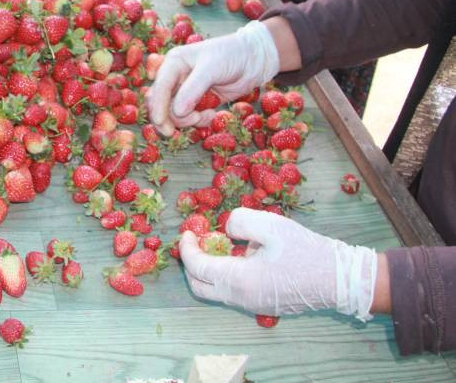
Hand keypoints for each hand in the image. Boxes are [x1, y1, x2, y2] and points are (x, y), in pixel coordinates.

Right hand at [146, 21, 278, 135]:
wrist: (254, 59)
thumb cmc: (231, 55)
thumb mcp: (211, 68)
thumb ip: (193, 90)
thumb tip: (176, 112)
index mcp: (173, 63)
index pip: (159, 88)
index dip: (158, 106)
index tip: (160, 122)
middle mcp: (175, 78)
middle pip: (162, 104)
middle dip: (174, 117)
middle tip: (193, 121)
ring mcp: (186, 91)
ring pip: (175, 114)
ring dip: (189, 120)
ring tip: (206, 115)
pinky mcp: (198, 102)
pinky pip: (190, 118)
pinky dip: (199, 120)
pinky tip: (212, 113)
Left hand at [180, 208, 377, 320]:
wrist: (341, 280)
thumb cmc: (306, 252)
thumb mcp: (271, 226)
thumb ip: (240, 222)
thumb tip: (226, 230)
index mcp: (238, 280)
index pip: (197, 267)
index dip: (187, 248)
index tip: (187, 231)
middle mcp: (241, 298)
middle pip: (200, 287)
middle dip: (191, 264)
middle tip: (196, 242)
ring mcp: (253, 305)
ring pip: (216, 292)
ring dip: (210, 270)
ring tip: (222, 245)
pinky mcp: (264, 306)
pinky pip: (234, 293)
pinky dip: (227, 276)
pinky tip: (242, 257)